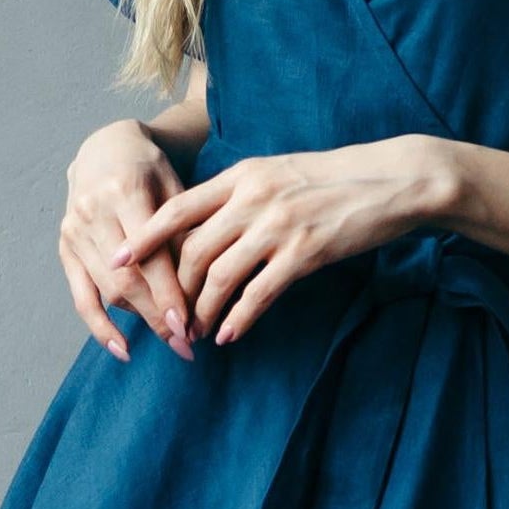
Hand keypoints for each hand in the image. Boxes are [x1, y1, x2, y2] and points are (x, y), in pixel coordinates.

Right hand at [59, 119, 195, 361]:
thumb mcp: (175, 186)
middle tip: (187, 345)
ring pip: (108, 289)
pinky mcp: (65, 247)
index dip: (169, 294)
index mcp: (125, 191)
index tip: (189, 326)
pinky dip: (100, 327)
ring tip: (171, 343)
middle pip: (128, 278)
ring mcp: (74, 231)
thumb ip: (183, 230)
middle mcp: (94, 212)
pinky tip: (122, 350)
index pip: (150, 255)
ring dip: (140, 321)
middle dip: (158, 316)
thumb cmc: (150, 169)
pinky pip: (81, 296)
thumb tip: (205, 286)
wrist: (105, 149)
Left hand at [112, 136, 451, 346]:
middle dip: (174, 290)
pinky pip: (259, 293)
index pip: (177, 208)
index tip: (117, 261)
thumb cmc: (335, 179)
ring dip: (202, 311)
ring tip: (195, 333)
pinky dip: (239, 319)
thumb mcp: (279, 173)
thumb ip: (241, 194)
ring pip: (220, 275)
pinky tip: (230, 334)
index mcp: (242, 176)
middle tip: (166, 317)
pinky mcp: (305, 253)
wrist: (391, 180)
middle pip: (193, 250)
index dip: (143, 238)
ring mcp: (278, 226)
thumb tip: (205, 224)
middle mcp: (253, 198)